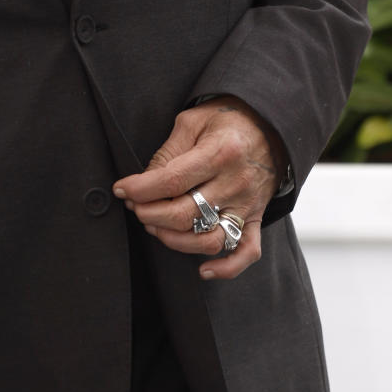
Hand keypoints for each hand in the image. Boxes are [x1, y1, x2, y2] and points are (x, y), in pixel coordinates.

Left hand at [112, 97, 287, 280]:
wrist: (270, 126)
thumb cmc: (226, 120)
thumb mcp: (192, 122)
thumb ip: (168, 151)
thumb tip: (145, 182)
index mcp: (220, 152)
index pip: (172, 180)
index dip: (141, 189)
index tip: (122, 189)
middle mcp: (236, 182)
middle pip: (186, 213)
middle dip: (150, 214)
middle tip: (135, 207)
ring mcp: (248, 205)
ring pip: (209, 239)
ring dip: (174, 240)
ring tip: (155, 226)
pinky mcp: (256, 219)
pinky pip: (247, 252)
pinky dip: (227, 268)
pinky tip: (204, 270)